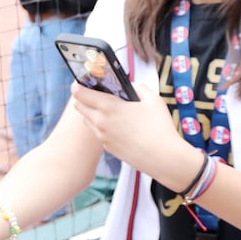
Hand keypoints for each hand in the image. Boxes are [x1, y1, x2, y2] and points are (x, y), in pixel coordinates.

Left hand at [69, 81, 199, 190]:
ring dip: (91, 112)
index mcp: (109, 107)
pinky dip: (100, 126)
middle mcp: (101, 122)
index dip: (77, 85)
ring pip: (87, 120)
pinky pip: (97, 133)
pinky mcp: (108, 148)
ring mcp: (103, 137)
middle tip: (94, 92)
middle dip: (83, 97)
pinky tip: (115, 123)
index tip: (80, 80)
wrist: (163, 158)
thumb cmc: (160, 128)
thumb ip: (140, 88)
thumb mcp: (153, 100)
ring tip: (106, 108)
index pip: (80, 93)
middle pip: (79, 106)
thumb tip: (132, 86)